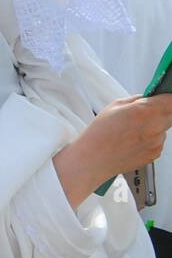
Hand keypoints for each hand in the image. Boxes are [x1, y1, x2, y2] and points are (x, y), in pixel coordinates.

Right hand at [55, 94, 171, 207]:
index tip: (162, 98)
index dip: (167, 98)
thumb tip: (148, 99)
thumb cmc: (99, 134)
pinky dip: (149, 139)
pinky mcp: (155, 154)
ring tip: (131, 130)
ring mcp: (157, 143)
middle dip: (161, 111)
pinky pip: (158, 141)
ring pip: (163, 128)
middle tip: (143, 113)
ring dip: (153, 126)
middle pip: (171, 114)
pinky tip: (132, 141)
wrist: (93, 159)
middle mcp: (156, 128)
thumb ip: (137, 100)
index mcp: (146, 111)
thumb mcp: (114, 106)